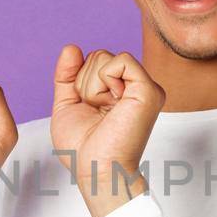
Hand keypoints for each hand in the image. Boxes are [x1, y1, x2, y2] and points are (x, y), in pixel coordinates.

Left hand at [50, 44, 164, 216]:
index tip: (88, 110)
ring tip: (105, 113)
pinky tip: (113, 103)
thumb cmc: (83, 148)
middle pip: (97, 55)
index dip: (78, 82)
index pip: (92, 61)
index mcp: (118, 89)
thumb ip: (66, 75)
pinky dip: (106, 79)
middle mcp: (133, 86)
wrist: (96, 169)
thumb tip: (71, 47)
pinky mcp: (149, 89)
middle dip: (84, 84)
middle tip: (97, 113)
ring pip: (104, 57)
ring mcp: (143, 87)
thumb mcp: (67, 105)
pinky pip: (120, 60)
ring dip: (92, 87)